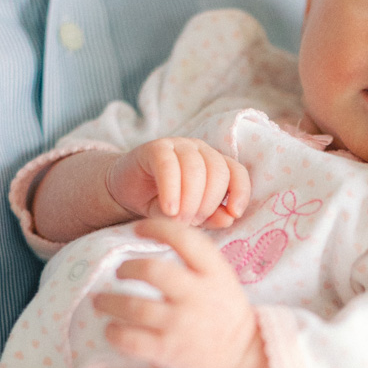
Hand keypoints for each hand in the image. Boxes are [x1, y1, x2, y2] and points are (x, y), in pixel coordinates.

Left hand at [94, 218, 257, 367]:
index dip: (156, 228)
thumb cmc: (226, 311)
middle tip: (119, 272)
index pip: (184, 239)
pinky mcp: (169, 351)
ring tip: (101, 301)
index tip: (138, 229)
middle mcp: (197, 295)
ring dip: (109, 302)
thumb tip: (156, 238)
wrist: (245, 355)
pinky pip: (131, 340)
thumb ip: (196, 261)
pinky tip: (112, 330)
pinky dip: (115, 333)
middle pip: (151, 271)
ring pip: (134, 307)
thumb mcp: (222, 278)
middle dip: (127, 268)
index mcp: (214, 273)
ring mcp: (182, 324)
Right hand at [106, 138, 249, 228]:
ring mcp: (178, 145)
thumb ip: (210, 217)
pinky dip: (171, 190)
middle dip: (208, 203)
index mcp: (215, 163)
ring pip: (195, 169)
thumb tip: (229, 219)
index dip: (240, 192)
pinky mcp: (155, 148)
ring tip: (178, 219)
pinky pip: (169, 166)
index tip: (234, 214)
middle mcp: (200, 150)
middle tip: (192, 222)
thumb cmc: (162, 203)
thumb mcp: (189, 216)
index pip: (237, 172)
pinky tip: (169, 209)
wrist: (127, 192)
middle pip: (217, 171)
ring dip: (190, 200)